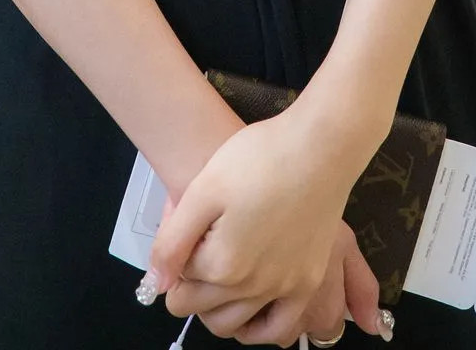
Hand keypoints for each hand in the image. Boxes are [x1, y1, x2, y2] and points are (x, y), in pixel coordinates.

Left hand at [148, 111, 389, 343]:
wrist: (319, 147)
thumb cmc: (257, 158)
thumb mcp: (203, 189)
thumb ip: (173, 242)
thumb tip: (156, 285)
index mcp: (222, 264)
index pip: (180, 279)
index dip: (178, 254)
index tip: (188, 228)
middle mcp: (252, 287)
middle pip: (202, 307)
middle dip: (190, 285)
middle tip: (198, 249)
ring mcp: (284, 289)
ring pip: (234, 325)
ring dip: (216, 309)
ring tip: (217, 276)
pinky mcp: (308, 282)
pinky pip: (280, 329)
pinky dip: (260, 329)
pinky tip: (251, 308)